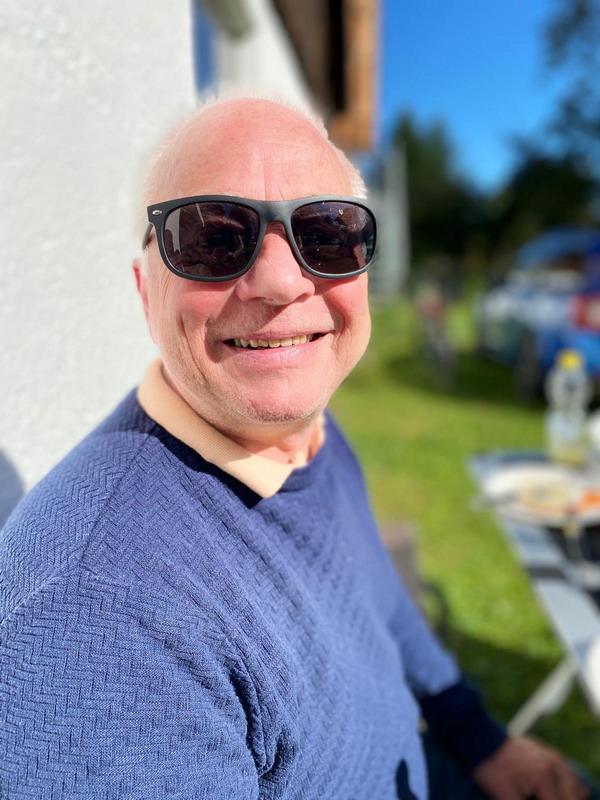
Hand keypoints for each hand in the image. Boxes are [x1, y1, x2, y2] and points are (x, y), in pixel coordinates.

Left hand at [472, 736, 589, 799]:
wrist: (480, 739)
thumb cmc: (490, 767)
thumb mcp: (504, 796)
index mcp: (545, 776)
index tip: (530, 798)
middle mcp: (554, 764)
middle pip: (572, 796)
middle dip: (557, 799)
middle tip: (535, 795)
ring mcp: (553, 757)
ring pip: (575, 785)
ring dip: (566, 796)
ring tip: (542, 795)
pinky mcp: (549, 754)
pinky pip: (568, 774)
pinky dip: (566, 787)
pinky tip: (551, 792)